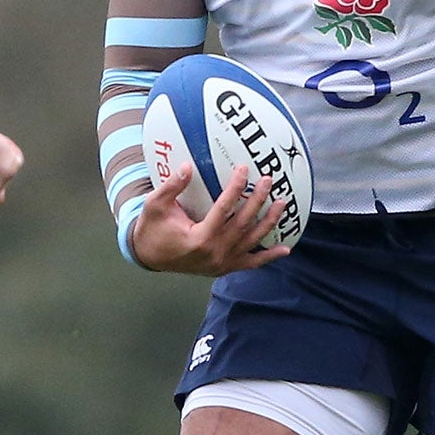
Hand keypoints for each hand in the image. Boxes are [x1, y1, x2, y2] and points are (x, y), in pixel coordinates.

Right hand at [130, 162, 290, 275]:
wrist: (149, 257)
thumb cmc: (152, 229)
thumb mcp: (155, 205)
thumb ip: (172, 186)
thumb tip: (188, 166)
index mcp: (199, 238)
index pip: (223, 208)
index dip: (235, 188)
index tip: (244, 169)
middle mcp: (215, 253)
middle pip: (243, 223)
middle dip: (258, 200)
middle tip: (268, 180)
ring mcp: (222, 263)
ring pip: (252, 241)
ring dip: (269, 222)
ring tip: (281, 203)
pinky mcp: (224, 268)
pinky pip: (251, 263)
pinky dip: (269, 257)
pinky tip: (285, 249)